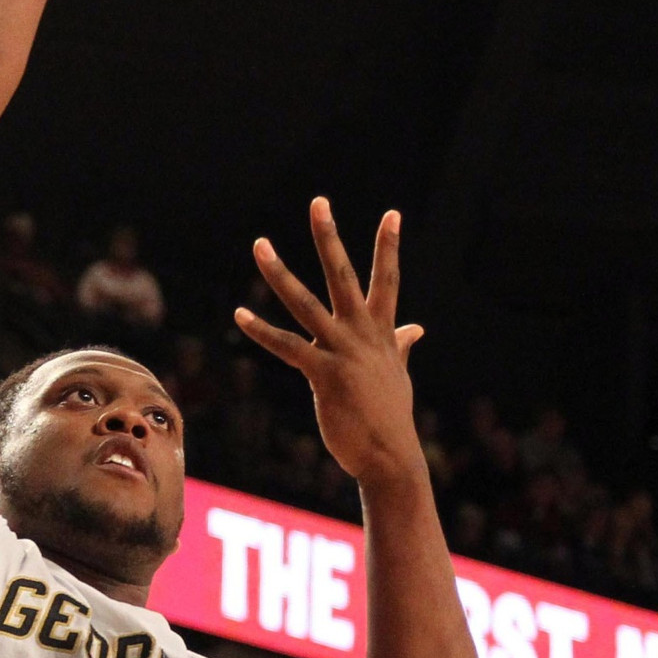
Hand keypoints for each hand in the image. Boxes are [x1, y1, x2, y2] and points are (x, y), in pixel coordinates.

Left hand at [236, 199, 427, 489]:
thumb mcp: (397, 374)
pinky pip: (287, 347)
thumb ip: (401, 346)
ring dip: (279, 272)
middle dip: (329, 237)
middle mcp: (362, 334)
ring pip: (305, 302)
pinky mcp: (324, 374)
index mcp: (382, 332)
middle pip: (343, 275)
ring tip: (260, 244)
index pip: (387, 279)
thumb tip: (417, 330)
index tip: (393, 213)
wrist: (390, 455)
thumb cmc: (390, 416)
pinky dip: (262, 330)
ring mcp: (343, 352)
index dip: (389, 246)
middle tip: (319, 202)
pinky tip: (240, 314)